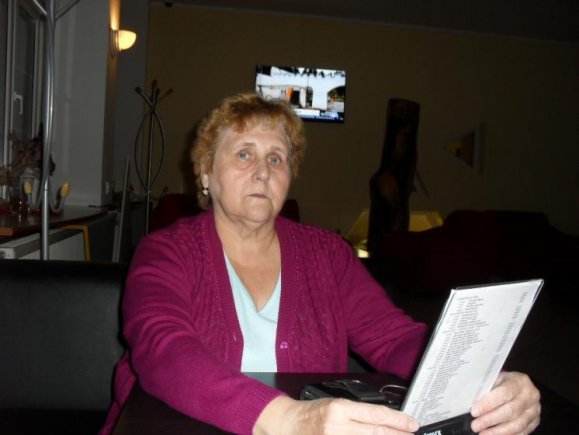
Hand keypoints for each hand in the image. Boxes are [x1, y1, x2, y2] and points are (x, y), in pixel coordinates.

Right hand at [255, 395, 418, 434]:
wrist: (288, 424)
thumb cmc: (313, 413)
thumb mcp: (336, 404)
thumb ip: (359, 412)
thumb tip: (385, 420)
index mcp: (339, 408)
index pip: (376, 415)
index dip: (398, 420)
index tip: (412, 423)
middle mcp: (337, 426)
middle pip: (377, 432)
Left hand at [470, 371, 540, 433]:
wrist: (519, 385)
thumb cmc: (504, 382)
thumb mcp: (495, 378)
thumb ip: (486, 389)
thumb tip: (471, 402)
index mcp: (520, 381)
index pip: (504, 393)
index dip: (488, 404)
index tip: (474, 412)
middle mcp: (530, 396)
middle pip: (510, 411)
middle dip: (490, 420)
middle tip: (475, 425)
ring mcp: (534, 410)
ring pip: (517, 425)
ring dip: (498, 431)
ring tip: (482, 433)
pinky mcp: (535, 422)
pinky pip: (522, 432)